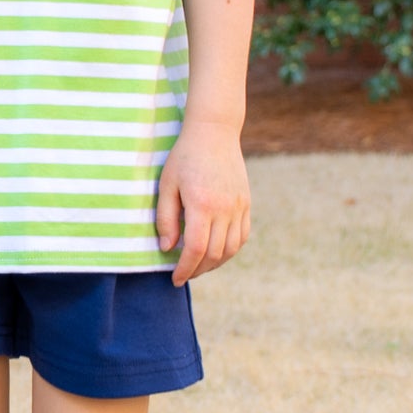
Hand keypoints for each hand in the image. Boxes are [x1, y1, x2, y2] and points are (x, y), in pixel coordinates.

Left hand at [155, 116, 250, 284]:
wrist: (214, 133)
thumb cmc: (184, 157)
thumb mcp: (166, 185)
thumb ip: (166, 218)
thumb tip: (168, 249)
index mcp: (202, 205)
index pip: (196, 249)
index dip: (185, 269)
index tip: (175, 279)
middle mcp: (225, 209)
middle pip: (214, 254)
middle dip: (197, 270)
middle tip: (183, 275)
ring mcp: (239, 207)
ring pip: (231, 249)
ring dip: (214, 264)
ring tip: (198, 267)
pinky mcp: (246, 204)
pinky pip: (242, 237)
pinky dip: (230, 250)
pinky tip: (216, 252)